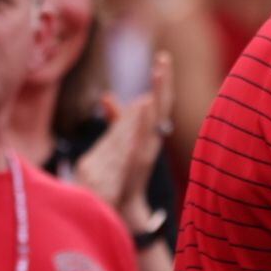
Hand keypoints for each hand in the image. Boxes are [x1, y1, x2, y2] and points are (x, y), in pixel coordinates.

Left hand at [74, 50, 172, 224]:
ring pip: (154, 121)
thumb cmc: (118, 180)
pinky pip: (142, 142)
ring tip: (159, 72)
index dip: (161, 82)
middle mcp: (150, 144)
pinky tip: (146, 106)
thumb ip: (115, 122)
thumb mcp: (116, 145)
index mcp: (147, 137)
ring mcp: (144, 155)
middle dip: (163, 83)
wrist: (118, 213)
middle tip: (163, 58)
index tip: (162, 58)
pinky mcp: (135, 168)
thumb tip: (108, 97)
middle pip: (160, 108)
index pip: (157, 105)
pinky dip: (144, 124)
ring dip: (157, 96)